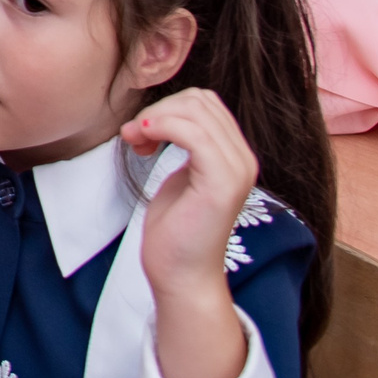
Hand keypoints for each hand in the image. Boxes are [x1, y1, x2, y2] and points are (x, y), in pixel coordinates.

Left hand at [126, 88, 257, 377]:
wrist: (181, 276)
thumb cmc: (176, 229)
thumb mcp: (181, 174)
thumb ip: (185, 144)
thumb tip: (165, 112)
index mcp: (235, 155)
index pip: (204, 102)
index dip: (166, 108)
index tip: (140, 133)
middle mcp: (244, 159)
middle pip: (199, 101)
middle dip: (157, 110)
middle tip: (133, 138)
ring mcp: (237, 170)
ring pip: (194, 111)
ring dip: (153, 119)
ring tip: (135, 144)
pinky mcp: (222, 183)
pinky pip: (191, 133)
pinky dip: (160, 127)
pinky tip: (141, 143)